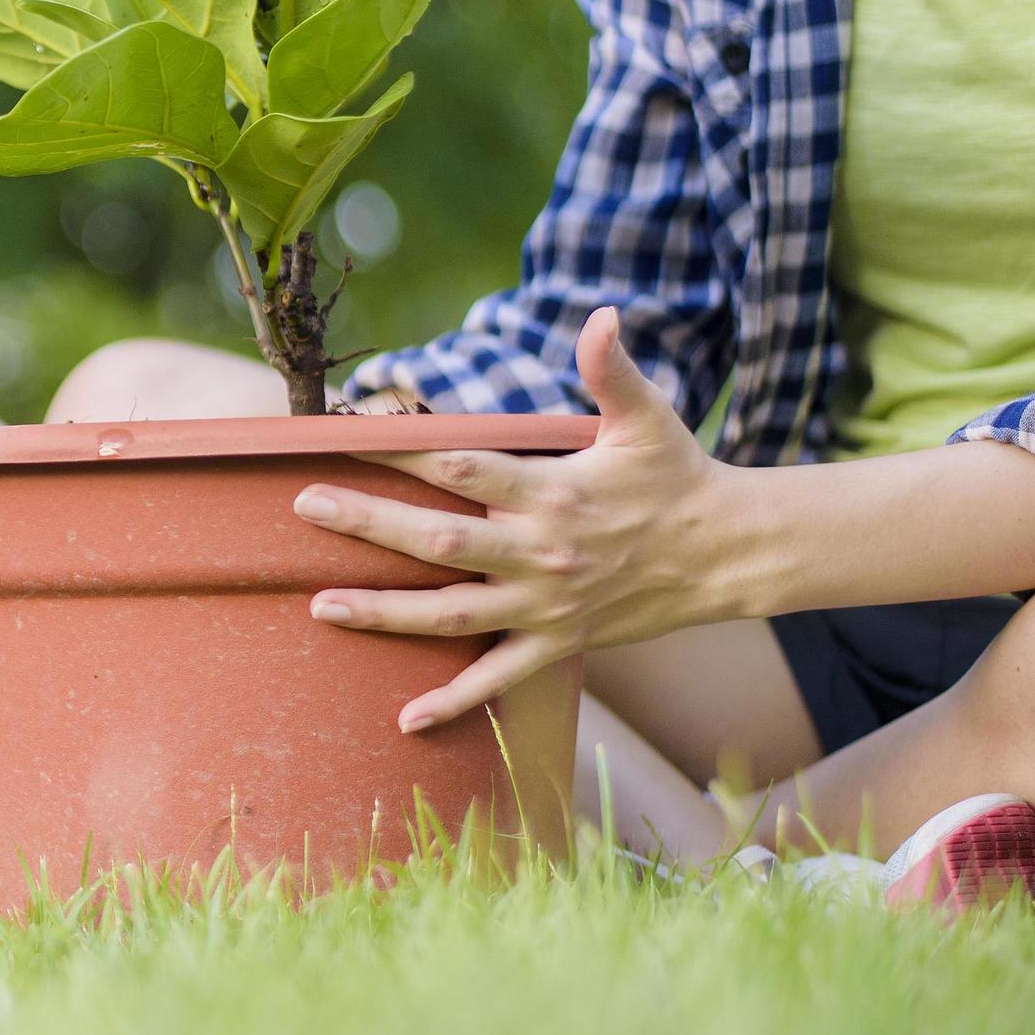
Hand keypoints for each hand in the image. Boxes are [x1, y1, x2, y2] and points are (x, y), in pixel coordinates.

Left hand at [292, 307, 735, 731]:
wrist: (728, 554)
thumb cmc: (677, 477)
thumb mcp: (646, 420)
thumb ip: (613, 370)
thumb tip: (602, 316)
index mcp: (554, 493)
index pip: (462, 467)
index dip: (401, 449)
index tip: (345, 432)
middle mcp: (542, 553)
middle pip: (439, 542)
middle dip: (368, 524)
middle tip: (305, 507)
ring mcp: (545, 606)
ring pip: (451, 615)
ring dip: (384, 613)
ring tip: (319, 604)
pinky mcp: (557, 643)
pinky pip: (497, 679)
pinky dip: (453, 701)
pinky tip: (404, 718)